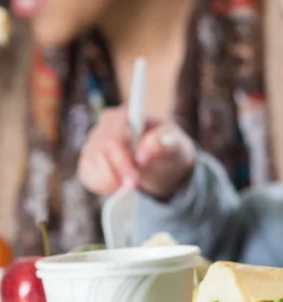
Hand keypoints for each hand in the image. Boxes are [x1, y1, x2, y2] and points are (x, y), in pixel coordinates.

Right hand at [77, 107, 195, 199]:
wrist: (164, 161)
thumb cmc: (169, 146)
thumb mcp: (176, 144)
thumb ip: (163, 144)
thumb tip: (144, 154)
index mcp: (128, 114)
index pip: (115, 137)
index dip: (122, 160)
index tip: (133, 179)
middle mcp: (107, 124)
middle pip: (101, 151)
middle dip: (118, 172)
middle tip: (133, 187)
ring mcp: (95, 140)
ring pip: (91, 163)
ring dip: (109, 180)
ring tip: (129, 186)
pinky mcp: (89, 158)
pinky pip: (86, 174)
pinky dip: (100, 185)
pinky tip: (116, 187)